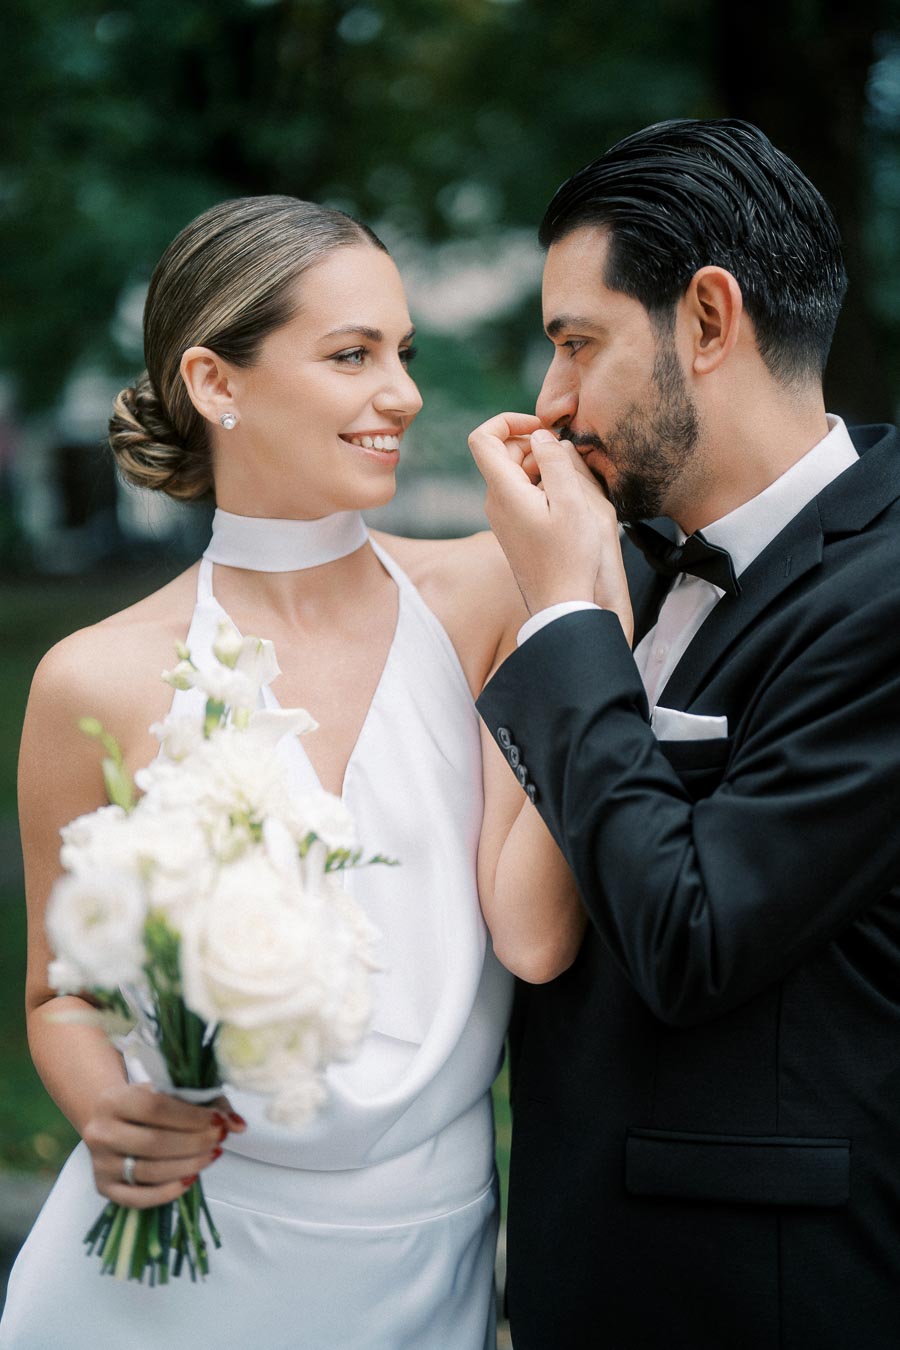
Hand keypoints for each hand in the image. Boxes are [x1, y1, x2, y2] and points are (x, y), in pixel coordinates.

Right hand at [82, 1083, 246, 1209]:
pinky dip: (169, 1191)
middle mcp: (100, 1133)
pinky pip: (139, 1198)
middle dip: (194, 1143)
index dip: (192, 1117)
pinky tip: (191, 1178)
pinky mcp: (104, 1189)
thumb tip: (238, 1125)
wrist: (107, 1118)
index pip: (156, 1109)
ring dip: (188, 1165)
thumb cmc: (147, 1102)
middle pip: (154, 1143)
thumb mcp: (171, 1092)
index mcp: (113, 1100)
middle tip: (219, 1139)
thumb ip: (207, 1102)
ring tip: (212, 1155)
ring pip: (149, 1171)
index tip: (218, 1121)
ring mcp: (100, 1164)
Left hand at [469, 414, 633, 643]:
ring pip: (514, 473)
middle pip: (502, 452)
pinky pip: (520, 493)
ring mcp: (501, 516)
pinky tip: (564, 502)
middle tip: (566, 457)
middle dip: (533, 444)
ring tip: (570, 483)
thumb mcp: (572, 502)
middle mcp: (494, 501)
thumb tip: (541, 435)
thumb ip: (554, 461)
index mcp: (504, 491)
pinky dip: (540, 485)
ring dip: (540, 466)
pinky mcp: (511, 528)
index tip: (541, 427)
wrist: (560, 604)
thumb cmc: (570, 557)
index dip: (508, 421)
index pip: (482, 438)